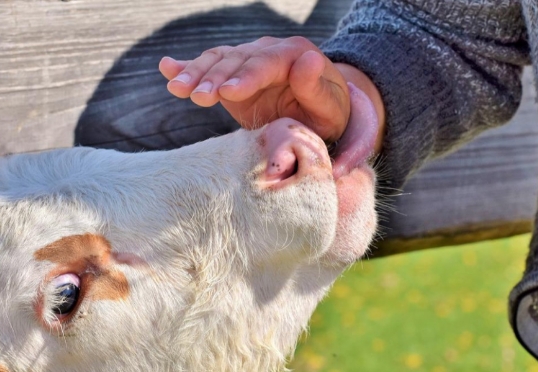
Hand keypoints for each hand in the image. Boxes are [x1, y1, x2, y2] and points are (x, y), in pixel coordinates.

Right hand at [159, 37, 350, 142]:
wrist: (318, 114)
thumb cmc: (327, 115)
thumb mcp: (330, 108)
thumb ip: (317, 88)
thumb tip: (308, 60)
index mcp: (295, 54)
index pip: (267, 62)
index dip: (247, 76)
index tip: (228, 93)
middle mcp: (268, 51)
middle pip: (237, 60)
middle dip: (215, 77)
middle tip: (197, 97)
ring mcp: (248, 60)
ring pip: (218, 61)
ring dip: (196, 74)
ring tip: (177, 89)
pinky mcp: (233, 74)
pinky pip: (209, 66)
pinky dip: (187, 67)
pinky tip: (166, 68)